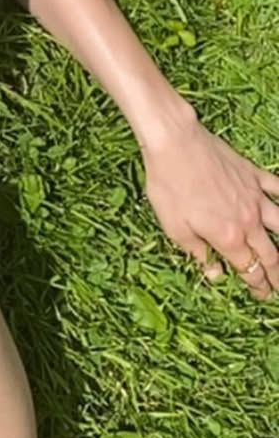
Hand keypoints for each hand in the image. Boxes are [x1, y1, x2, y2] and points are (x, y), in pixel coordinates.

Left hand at [142, 120, 278, 300]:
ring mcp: (254, 196)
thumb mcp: (174, 227)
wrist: (175, 143)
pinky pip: (278, 188)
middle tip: (277, 286)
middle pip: (270, 253)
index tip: (262, 294)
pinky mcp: (253, 175)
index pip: (248, 268)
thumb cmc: (169, 185)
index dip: (257, 285)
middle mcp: (248, 220)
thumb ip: (197, 253)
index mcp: (227, 237)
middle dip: (276, 274)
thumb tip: (215, 274)